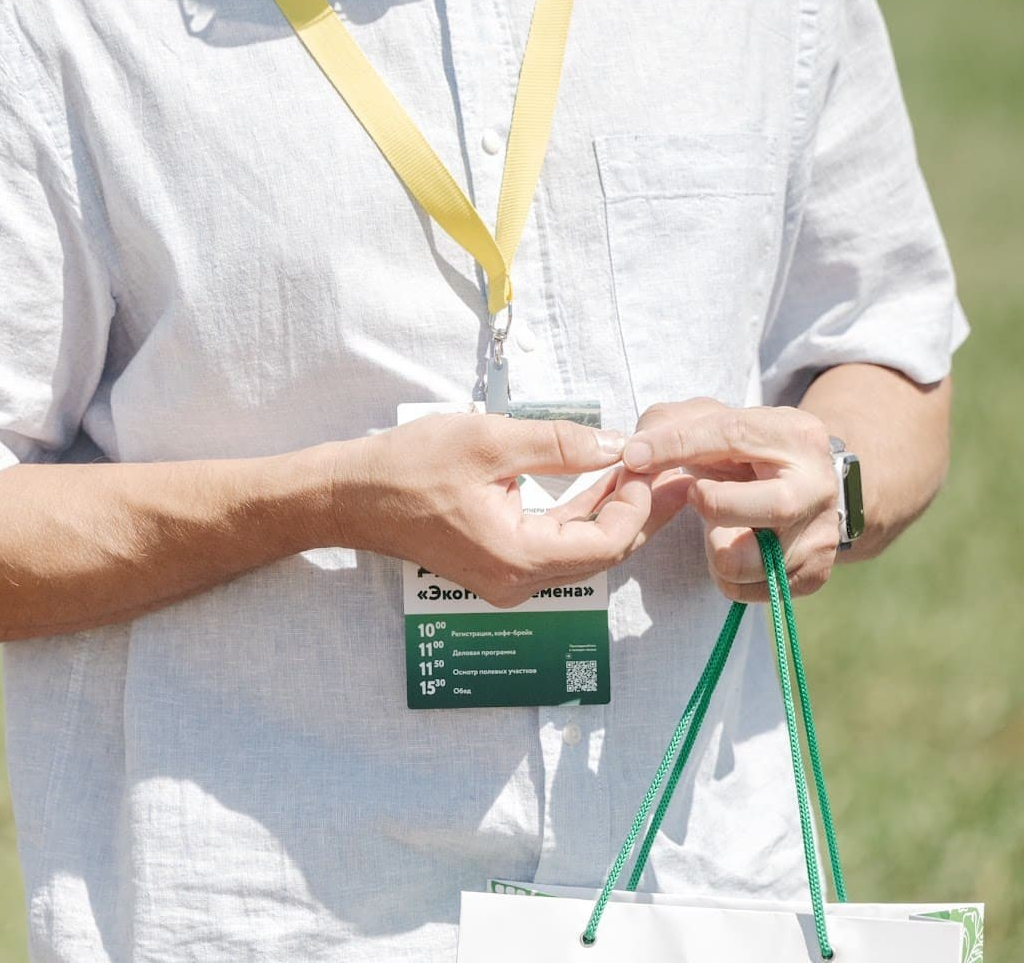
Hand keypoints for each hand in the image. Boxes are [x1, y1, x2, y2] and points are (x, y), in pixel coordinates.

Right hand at [326, 414, 689, 606]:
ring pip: (582, 551)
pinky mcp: (497, 567)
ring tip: (643, 473)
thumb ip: (558, 445)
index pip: (606, 542)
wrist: (352, 496)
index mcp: (518, 557)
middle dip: (639, 511)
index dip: (639, 503)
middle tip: (671, 471)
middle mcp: (517, 582)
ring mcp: (506, 580)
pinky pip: (556, 547)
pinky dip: (581, 517)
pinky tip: (597, 486)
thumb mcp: (489, 441)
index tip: (655, 463)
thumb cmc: (410, 466)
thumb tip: (616, 444)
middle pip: (602, 553)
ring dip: (612, 513)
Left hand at [620, 398, 838, 600]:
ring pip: (740, 561)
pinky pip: (744, 589)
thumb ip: (670, 424)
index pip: (730, 435)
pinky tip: (735, 545)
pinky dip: (726, 573)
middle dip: (709, 504)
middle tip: (699, 496)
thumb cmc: (747, 450)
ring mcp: (819, 535)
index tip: (634, 457)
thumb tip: (636, 454)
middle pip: (752, 506)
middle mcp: (817, 486)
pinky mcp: (813, 574)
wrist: (806, 487)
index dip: (675, 445)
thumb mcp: (715, 420)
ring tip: (720, 526)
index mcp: (795, 434)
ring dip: (713, 547)